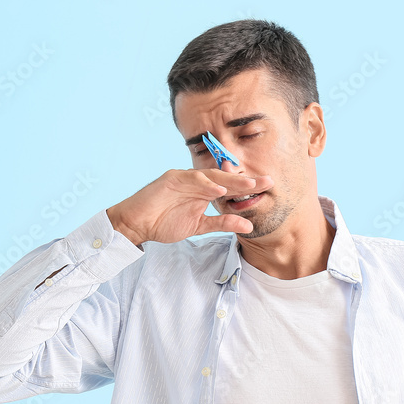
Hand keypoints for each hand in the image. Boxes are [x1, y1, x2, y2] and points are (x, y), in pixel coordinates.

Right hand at [106, 168, 272, 245]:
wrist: (136, 224)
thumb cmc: (163, 223)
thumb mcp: (199, 226)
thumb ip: (222, 223)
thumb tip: (248, 225)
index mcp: (203, 191)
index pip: (229, 187)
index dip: (248, 187)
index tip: (268, 188)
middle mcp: (195, 181)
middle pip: (225, 178)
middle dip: (246, 180)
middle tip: (268, 181)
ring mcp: (184, 178)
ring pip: (211, 176)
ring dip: (230, 179)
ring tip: (249, 183)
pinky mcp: (171, 179)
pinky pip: (191, 179)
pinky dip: (206, 184)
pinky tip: (220, 188)